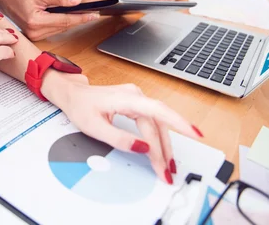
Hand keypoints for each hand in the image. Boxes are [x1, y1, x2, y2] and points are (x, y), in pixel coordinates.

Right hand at [0, 0, 98, 40]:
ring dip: (71, 22)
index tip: (94, 15)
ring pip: (60, 29)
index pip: (65, 20)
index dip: (81, 17)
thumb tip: (77, 1)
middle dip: (79, 19)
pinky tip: (70, 18)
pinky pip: (54, 30)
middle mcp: (35, 32)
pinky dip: (62, 24)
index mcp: (36, 21)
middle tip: (94, 14)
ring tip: (85, 15)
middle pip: (64, 26)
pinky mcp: (35, 36)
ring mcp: (34, 36)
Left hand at [43, 74, 201, 183]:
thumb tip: (143, 148)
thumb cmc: (81, 107)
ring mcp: (138, 99)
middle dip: (164, 150)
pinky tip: (163, 153)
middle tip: (167, 172)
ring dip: (164, 147)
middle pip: (158, 125)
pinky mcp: (138, 105)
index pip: (158, 111)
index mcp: (126, 98)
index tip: (194, 134)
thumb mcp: (94, 127)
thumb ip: (118, 138)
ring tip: (168, 167)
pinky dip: (159, 139)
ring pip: (158, 125)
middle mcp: (136, 96)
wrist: (74, 96)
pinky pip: (154, 123)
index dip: (178, 122)